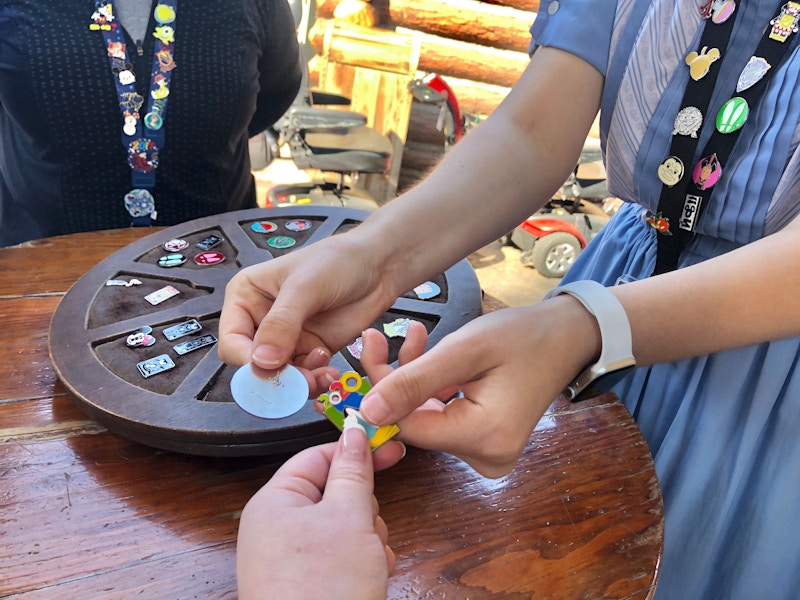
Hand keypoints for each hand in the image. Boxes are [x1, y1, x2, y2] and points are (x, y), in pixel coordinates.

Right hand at [219, 233, 399, 396]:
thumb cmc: (338, 260)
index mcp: (246, 297)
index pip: (231, 340)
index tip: (270, 368)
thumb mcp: (305, 286)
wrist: (378, 266)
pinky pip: (304, 376)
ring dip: (299, 382)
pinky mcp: (311, 350)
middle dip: (276, 376)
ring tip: (320, 372)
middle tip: (299, 380)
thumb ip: (282, 323)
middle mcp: (262, 320)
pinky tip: (328, 369)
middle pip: (254, 365)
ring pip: (280, 376)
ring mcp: (287, 338)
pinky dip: (315, 380)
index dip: (247, 360)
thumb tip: (262, 359)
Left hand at [237, 425, 402, 599]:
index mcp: (275, 502)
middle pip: (334, 493)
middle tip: (371, 527)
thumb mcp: (349, 519)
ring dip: (368, 538)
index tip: (389, 447)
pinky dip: (362, 560)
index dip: (355, 451)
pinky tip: (371, 575)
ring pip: (344, 525)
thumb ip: (354, 472)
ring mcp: (292, 557)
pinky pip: (341, 553)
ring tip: (370, 561)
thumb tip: (356, 434)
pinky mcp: (308, 581)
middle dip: (364, 509)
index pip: (317, 457)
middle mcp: (278, 528)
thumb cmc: (320, 593)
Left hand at [358, 298, 600, 477]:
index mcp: (486, 438)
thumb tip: (368, 412)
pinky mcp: (483, 443)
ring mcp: (486, 453)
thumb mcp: (465, 350)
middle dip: (396, 379)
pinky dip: (429, 388)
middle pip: (415, 423)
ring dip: (412, 379)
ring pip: (423, 418)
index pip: (409, 427)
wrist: (565, 337)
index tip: (366, 350)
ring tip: (415, 336)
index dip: (381, 393)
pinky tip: (430, 357)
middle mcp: (487, 457)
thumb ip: (414, 382)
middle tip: (383, 336)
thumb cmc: (523, 336)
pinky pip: (440, 417)